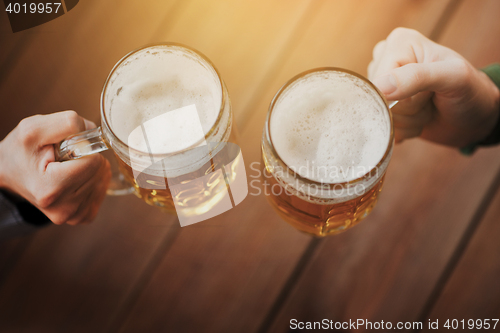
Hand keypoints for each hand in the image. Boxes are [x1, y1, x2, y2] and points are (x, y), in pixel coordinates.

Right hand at [0, 111, 110, 224]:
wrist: (10, 172)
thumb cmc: (21, 149)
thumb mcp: (34, 128)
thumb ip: (66, 123)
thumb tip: (94, 130)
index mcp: (51, 189)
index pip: (94, 162)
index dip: (83, 148)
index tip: (64, 148)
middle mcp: (63, 209)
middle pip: (100, 170)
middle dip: (86, 158)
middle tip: (62, 159)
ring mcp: (73, 216)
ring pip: (103, 179)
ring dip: (89, 168)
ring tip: (65, 168)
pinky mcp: (81, 217)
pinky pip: (102, 190)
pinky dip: (92, 180)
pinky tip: (74, 177)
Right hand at [368, 27, 499, 145]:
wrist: (474, 119)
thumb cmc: (470, 92)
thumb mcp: (453, 77)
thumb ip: (418, 77)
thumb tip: (380, 86)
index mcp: (400, 42)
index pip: (380, 80)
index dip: (403, 96)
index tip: (428, 92)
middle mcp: (387, 59)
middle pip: (377, 98)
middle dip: (406, 109)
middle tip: (429, 100)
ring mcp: (384, 83)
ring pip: (378, 114)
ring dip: (407, 120)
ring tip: (426, 109)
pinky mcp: (384, 104)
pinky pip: (379, 125)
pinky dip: (402, 129)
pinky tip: (418, 118)